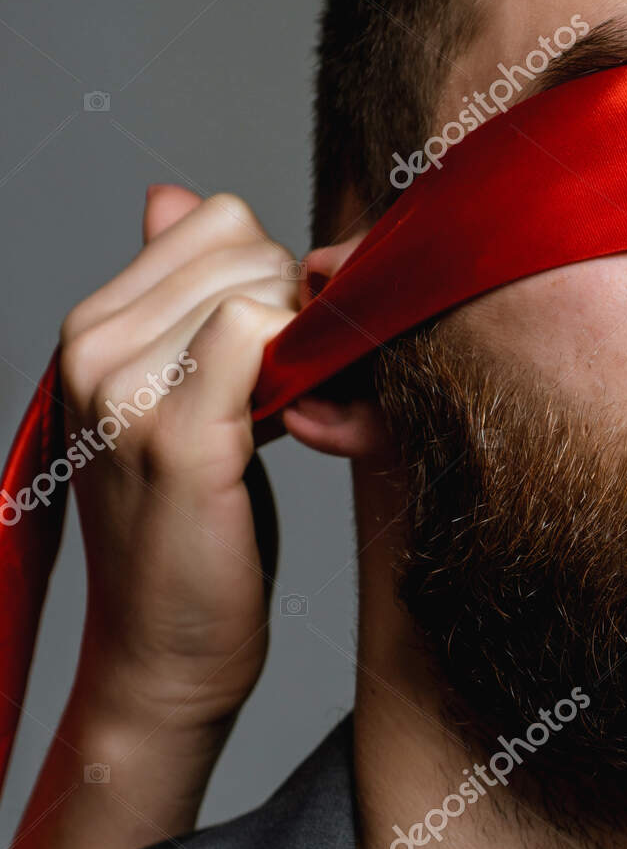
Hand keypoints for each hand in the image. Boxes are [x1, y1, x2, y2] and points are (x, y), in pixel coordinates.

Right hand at [59, 186, 296, 732]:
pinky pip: (259, 331)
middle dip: (300, 308)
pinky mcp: (175, 438)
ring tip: (299, 413)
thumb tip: (170, 195)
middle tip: (305, 388)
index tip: (286, 349)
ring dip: (311, 341)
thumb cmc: (190, 530)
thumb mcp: (175, 401)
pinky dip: (307, 364)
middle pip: (246, 244)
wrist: (163, 653)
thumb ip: (178, 304)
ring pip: (260, 283)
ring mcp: (123, 389)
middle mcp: (92, 345)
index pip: (214, 220)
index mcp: (93, 327)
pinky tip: (300, 426)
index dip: (275, 276)